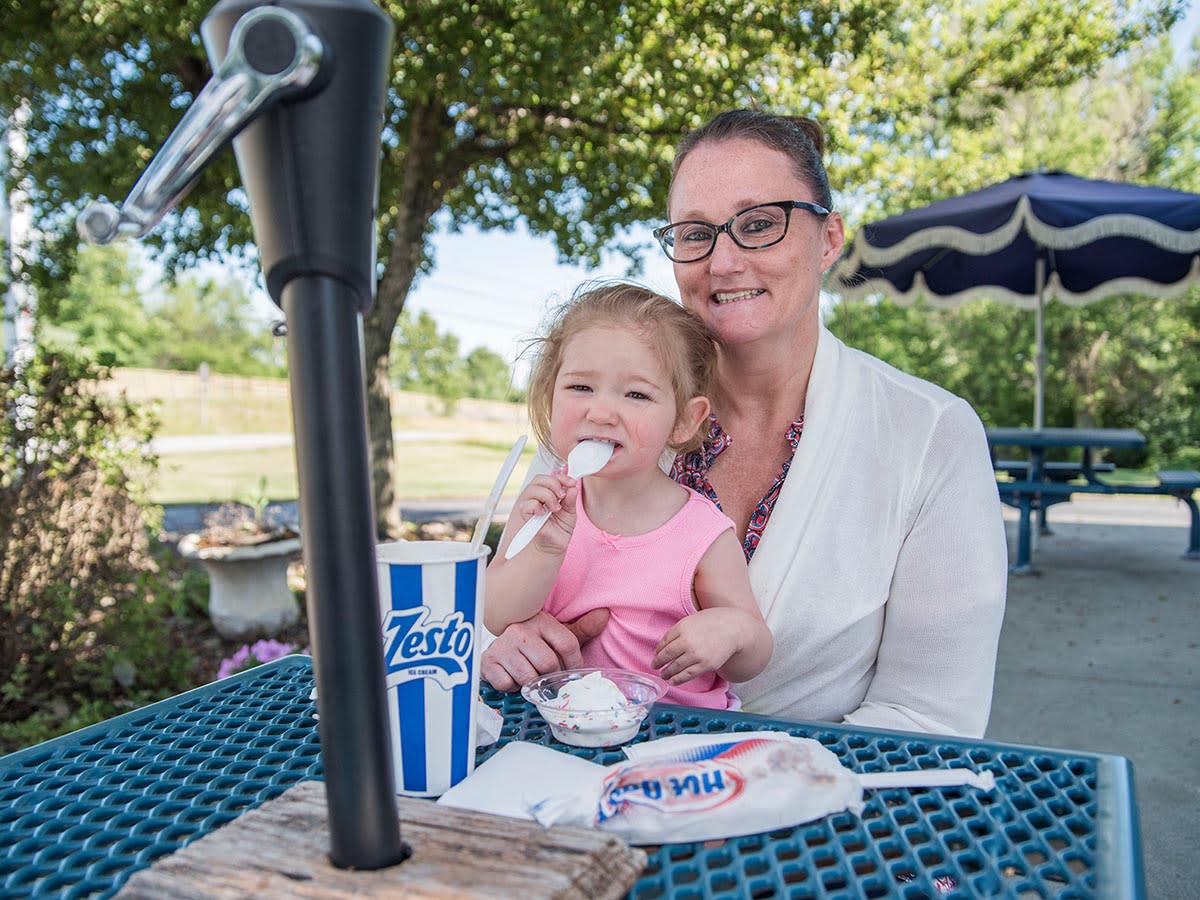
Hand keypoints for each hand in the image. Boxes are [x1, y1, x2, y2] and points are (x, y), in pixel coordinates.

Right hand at [481, 608, 609, 691]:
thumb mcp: (556, 634)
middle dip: (551, 677)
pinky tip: (512, 676)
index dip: (574, 664)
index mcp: (541, 621)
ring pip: (529, 678)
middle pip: (549, 664)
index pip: (568, 644)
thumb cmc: (533, 643)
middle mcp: (521, 630)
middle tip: (546, 677)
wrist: (498, 647)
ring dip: (531, 684)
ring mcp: (503, 645)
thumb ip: (582, 629)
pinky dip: (512, 687)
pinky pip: (508, 684)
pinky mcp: (488, 661)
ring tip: (528, 674)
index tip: (571, 673)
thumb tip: (604, 614)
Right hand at [509, 472, 578, 555]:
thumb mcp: (571, 513)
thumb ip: (571, 500)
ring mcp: (532, 506)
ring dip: (547, 496)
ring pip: (533, 489)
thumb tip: (572, 487)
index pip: (551, 477)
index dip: (561, 477)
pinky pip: (526, 505)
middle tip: (562, 496)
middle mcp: (539, 497)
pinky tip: (544, 513)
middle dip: (554, 484)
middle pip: (540, 479)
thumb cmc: (560, 530)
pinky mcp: (527, 516)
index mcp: (550, 493)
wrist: (555, 546)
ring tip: (555, 508)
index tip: (572, 483)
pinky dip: (536, 506)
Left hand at [651, 608, 750, 684]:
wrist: (734, 629)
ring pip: (675, 667)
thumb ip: (678, 631)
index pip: (664, 642)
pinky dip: (678, 679)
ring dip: (667, 673)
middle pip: (667, 655)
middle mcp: (687, 641)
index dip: (658, 651)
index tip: (656, 655)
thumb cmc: (712, 622)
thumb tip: (663, 646)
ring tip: (663, 675)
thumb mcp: (692, 620)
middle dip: (658, 663)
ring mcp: (697, 654)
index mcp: (682, 627)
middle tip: (655, 666)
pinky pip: (688, 674)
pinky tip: (673, 681)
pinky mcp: (706, 665)